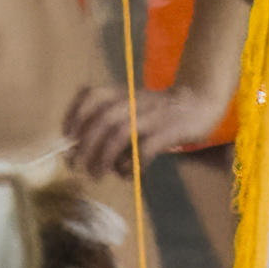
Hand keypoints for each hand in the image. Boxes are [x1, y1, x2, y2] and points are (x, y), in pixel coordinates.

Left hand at [61, 71, 234, 172]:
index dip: (74, 114)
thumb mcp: (134, 108)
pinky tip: (129, 175)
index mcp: (123, 92)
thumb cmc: (162, 111)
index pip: (90, 95)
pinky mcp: (170, 130)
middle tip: (77, 166)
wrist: (201, 101)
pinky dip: (133, 163)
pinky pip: (146, 148)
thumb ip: (113, 127)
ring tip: (96, 175)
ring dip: (103, 157)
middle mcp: (134, 101)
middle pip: (101, 121)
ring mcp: (152, 115)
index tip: (67, 135)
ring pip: (119, 134)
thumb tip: (94, 159)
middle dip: (84, 146)